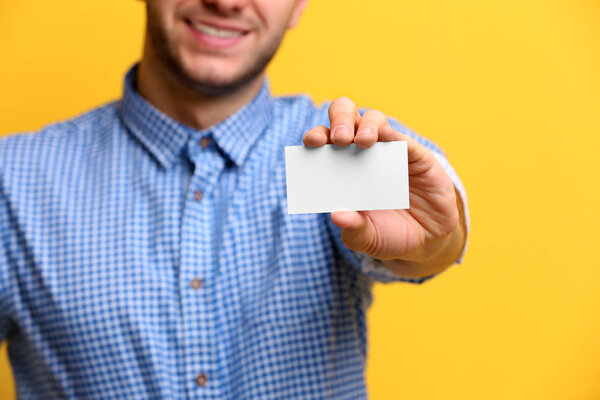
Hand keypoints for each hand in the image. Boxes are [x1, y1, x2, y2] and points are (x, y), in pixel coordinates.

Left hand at [303, 97, 465, 277]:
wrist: (427, 241)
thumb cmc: (388, 234)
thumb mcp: (368, 239)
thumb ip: (353, 229)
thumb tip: (337, 216)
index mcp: (341, 166)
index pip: (323, 141)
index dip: (315, 137)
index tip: (311, 144)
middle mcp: (362, 151)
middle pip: (346, 117)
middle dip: (339, 120)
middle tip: (338, 139)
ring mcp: (389, 150)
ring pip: (373, 119)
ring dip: (365, 126)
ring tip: (362, 142)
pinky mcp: (416, 155)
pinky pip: (403, 139)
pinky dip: (394, 135)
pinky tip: (386, 138)